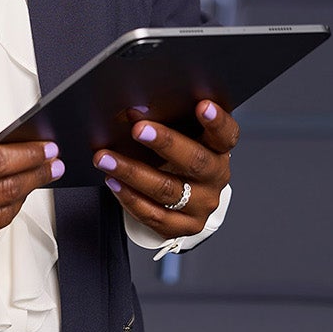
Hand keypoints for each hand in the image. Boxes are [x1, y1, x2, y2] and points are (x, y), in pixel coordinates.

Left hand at [92, 100, 238, 237]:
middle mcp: (215, 178)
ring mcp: (201, 205)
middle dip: (165, 142)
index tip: (203, 105)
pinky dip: (130, 197)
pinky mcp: (183, 226)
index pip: (226, 134)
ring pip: (167, 190)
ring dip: (132, 172)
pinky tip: (113, 182)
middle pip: (195, 161)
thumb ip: (166, 120)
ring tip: (106, 158)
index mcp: (219, 149)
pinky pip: (154, 215)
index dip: (217, 121)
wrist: (185, 193)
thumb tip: (134, 109)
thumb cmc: (179, 155)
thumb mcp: (180, 134)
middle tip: (138, 129)